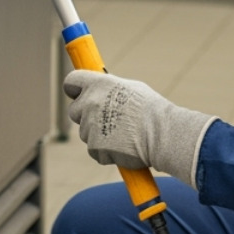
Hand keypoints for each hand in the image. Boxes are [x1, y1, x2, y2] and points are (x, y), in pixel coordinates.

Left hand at [63, 70, 216, 187]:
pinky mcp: (94, 147)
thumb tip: (101, 91)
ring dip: (98, 135)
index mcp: (98, 84)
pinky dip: (106, 151)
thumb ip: (109, 89)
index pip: (71, 81)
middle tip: (105, 119)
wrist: (162, 134)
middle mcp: (89, 103)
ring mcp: (90, 126)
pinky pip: (95, 150)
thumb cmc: (151, 110)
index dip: (74, 89)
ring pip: (86, 133)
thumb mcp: (130, 88)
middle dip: (85, 115)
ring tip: (123, 134)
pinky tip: (123, 146)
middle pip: (74, 111)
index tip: (77, 94)